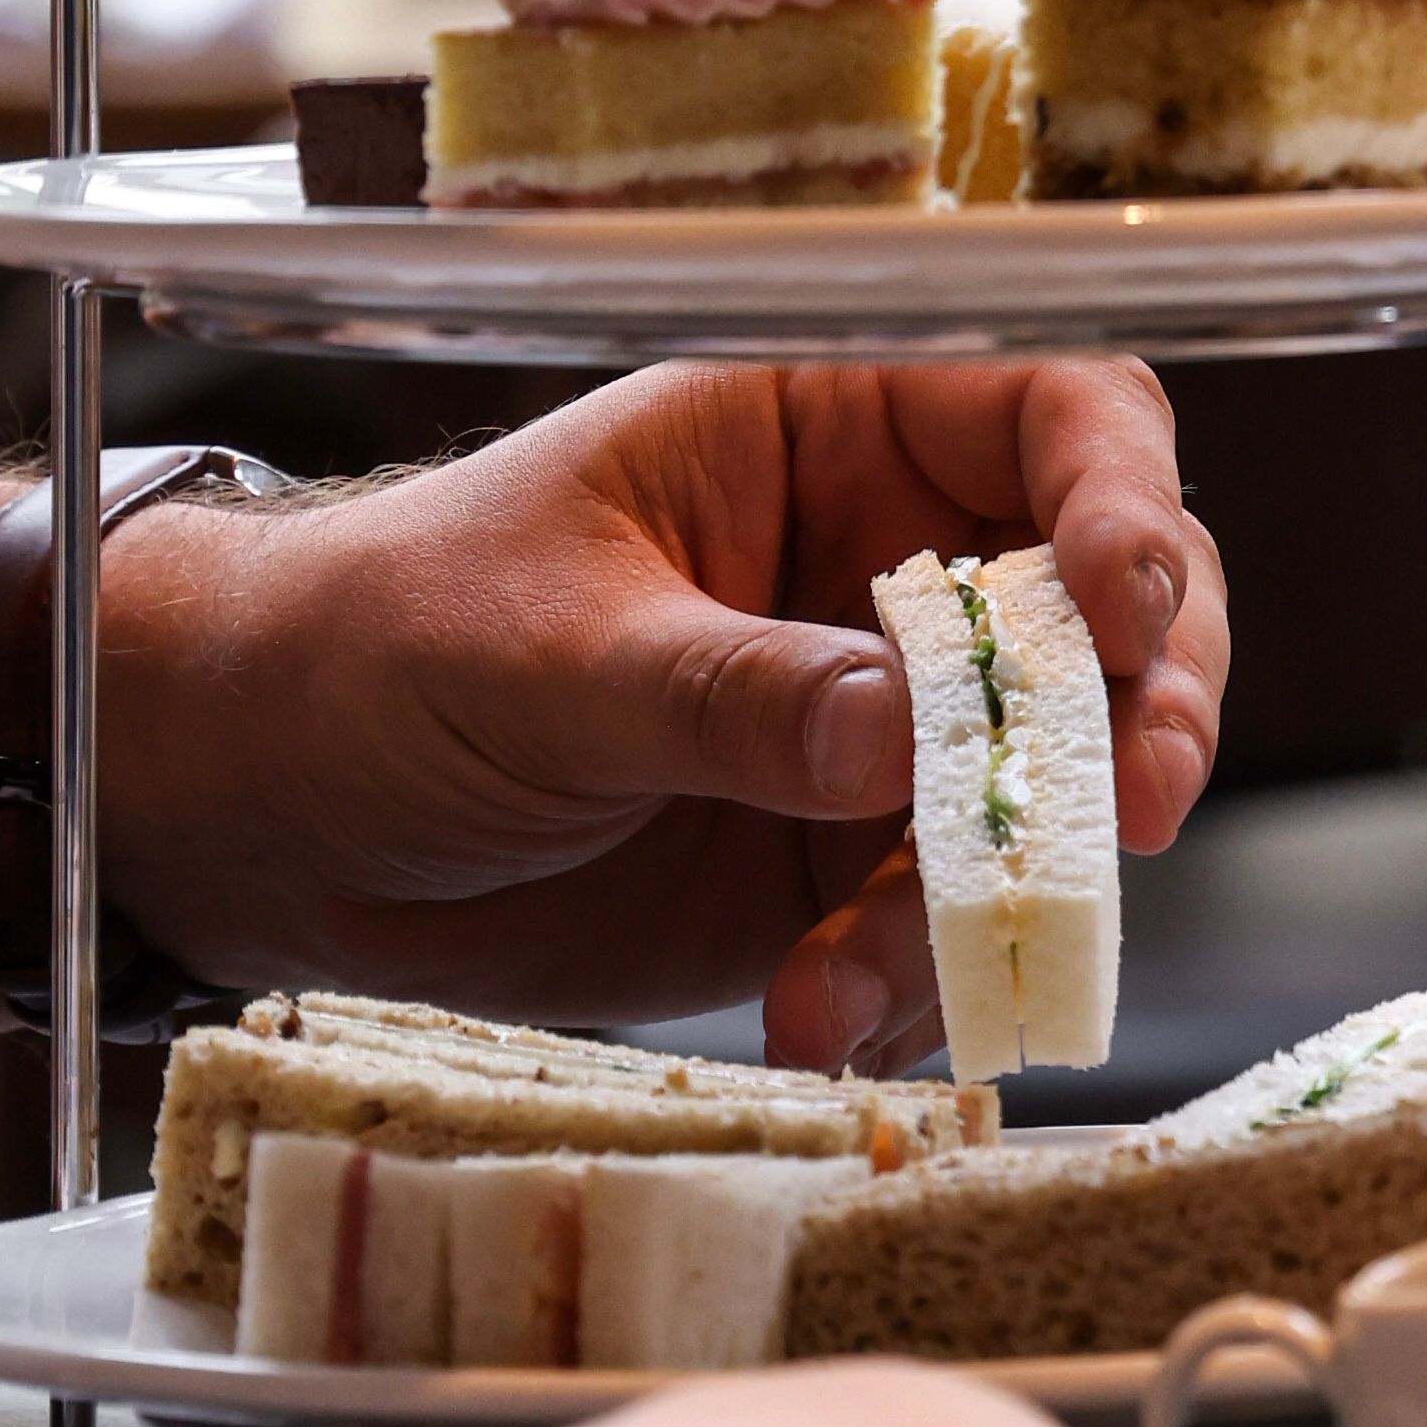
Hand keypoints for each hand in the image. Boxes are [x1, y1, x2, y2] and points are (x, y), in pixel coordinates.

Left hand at [105, 360, 1227, 1077]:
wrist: (277, 814)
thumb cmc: (383, 644)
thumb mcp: (545, 650)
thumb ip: (725, 687)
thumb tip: (896, 725)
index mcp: (827, 425)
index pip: (1050, 412)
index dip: (1122, 497)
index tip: (1124, 606)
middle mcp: (888, 562)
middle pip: (1114, 606)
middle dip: (1149, 707)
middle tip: (1139, 807)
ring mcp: (882, 720)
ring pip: (1051, 785)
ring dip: (1003, 886)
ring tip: (868, 967)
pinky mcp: (843, 860)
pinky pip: (949, 917)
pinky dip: (910, 978)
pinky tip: (813, 1014)